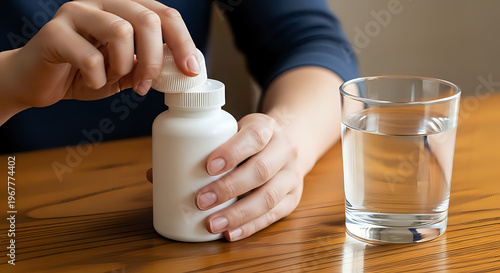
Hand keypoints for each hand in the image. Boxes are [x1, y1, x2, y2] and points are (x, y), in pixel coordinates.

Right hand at [5, 0, 198, 108]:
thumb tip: (182, 70)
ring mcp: (77, 13)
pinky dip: (98, 78)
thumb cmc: (83, 73)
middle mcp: (102, 3)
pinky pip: (90, 56)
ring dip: (125, 66)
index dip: (183, 41)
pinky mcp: (54, 31)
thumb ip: (149, 66)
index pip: (164, 14)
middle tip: (147, 84)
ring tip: (114, 79)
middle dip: (155, 59)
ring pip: (120, 30)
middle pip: (147, 18)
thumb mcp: (125, 71)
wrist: (38, 81)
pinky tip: (92, 82)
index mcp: (124, 9)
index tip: (191, 69)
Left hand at [196, 113, 303, 240]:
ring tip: (212, 223)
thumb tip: (157, 173)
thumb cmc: (249, 141)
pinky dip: (250, 227)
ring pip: (269, 197)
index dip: (232, 152)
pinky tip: (230, 233)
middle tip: (200, 201)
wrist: (287, 145)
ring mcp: (291, 176)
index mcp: (267, 128)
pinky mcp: (293, 198)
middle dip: (229, 188)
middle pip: (261, 170)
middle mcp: (284, 150)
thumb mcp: (235, 132)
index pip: (254, 137)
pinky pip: (274, 216)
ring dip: (238, 214)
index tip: (208, 167)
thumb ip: (205, 147)